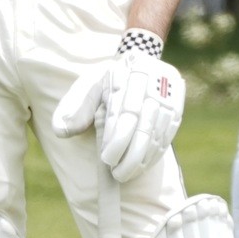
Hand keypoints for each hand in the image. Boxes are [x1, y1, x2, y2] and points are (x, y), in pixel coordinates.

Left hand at [52, 30, 185, 182]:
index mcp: (129, 70)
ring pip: (158, 132)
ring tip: (126, 174)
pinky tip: (142, 167)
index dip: (117, 138)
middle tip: (116, 173)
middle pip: (145, 123)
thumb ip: (74, 108)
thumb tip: (61, 132)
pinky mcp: (178, 106)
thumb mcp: (88, 86)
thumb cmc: (107, 80)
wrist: (138, 63)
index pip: (126, 110)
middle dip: (130, 153)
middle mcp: (154, 79)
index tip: (106, 159)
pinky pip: (168, 135)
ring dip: (143, 158)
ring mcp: (170, 93)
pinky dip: (155, 154)